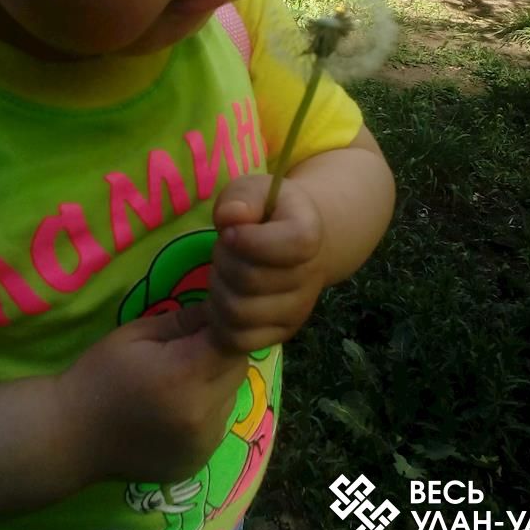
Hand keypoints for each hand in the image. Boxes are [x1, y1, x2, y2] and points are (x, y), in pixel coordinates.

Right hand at [57, 304, 247, 485]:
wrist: (70, 437)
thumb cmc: (100, 374)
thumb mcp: (137, 332)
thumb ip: (185, 320)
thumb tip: (222, 307)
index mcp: (185, 374)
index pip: (235, 340)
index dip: (227, 327)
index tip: (211, 320)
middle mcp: (202, 412)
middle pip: (238, 369)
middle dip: (223, 353)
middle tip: (190, 349)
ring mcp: (203, 443)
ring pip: (230, 396)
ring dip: (215, 384)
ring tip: (178, 382)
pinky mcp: (198, 462)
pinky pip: (218, 424)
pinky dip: (206, 412)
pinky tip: (174, 410)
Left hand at [209, 174, 326, 352]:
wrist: (296, 242)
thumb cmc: (268, 213)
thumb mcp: (254, 190)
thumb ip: (241, 198)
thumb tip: (231, 217)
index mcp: (309, 234)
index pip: (288, 245)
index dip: (248, 240)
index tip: (231, 231)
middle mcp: (311, 277)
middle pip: (249, 280)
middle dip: (224, 260)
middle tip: (224, 249)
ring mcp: (298, 311)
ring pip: (239, 313)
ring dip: (218, 289)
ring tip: (224, 272)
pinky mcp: (281, 334)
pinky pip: (238, 339)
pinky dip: (219, 321)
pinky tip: (224, 296)